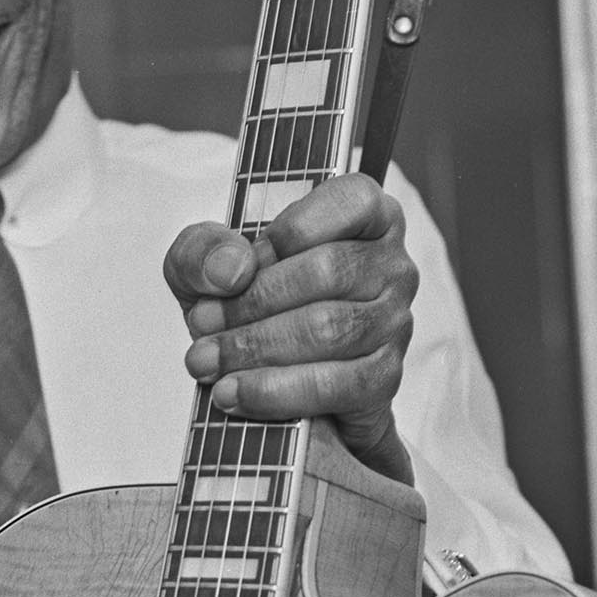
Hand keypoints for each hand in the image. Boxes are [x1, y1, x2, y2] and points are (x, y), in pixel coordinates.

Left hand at [162, 172, 417, 485]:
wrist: (259, 373)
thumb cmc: (240, 300)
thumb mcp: (203, 263)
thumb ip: (203, 249)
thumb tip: (232, 268)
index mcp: (363, 215)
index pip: (346, 203)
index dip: (283, 235)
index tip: (239, 266)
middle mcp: (390, 265)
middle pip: (327, 271)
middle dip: (252, 301)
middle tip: (201, 324)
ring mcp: (394, 322)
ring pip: (331, 330)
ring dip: (257, 349)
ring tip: (206, 362)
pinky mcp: (383, 378)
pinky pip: (337, 385)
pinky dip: (276, 391)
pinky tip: (235, 393)